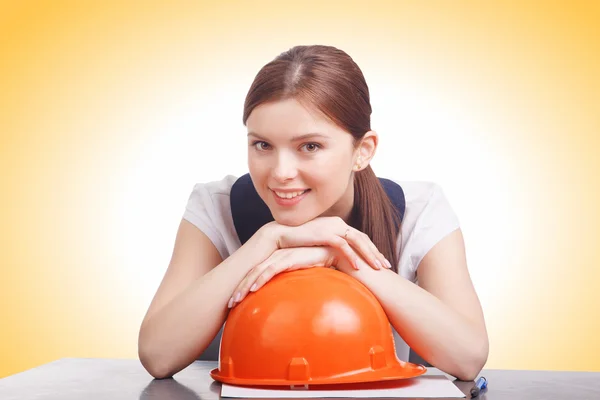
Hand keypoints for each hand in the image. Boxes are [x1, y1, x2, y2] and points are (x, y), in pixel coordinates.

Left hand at [228, 246, 342, 307]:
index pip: (258, 272)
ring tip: (236, 300)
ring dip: (245, 285)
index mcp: (282, 258)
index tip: (237, 301)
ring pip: (259, 270)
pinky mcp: (292, 255)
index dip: (246, 285)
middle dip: (239, 286)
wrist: (347, 258)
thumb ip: (299, 287)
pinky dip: (261, 278)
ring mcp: (285, 253)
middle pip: (254, 270)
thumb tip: (293, 309)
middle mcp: (280, 254)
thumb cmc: (330, 271)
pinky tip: (253, 289)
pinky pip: (272, 268)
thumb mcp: (310, 280)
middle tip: (229, 304)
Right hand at [268, 216, 391, 271]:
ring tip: (378, 268)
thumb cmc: (298, 242)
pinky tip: (358, 267)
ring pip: (357, 241)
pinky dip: (352, 256)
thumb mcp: (318, 244)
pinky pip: (343, 245)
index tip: (381, 262)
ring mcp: (332, 226)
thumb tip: (337, 262)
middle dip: (376, 253)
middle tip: (387, 266)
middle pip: (363, 238)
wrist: (280, 235)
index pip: (360, 238)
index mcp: (338, 225)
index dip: (372, 250)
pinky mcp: (325, 233)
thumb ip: (330, 248)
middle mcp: (338, 223)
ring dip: (369, 255)